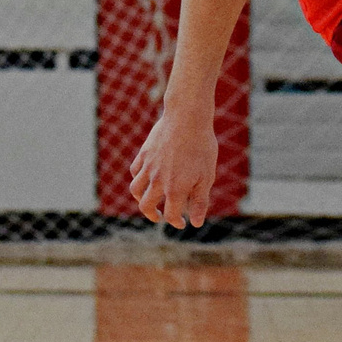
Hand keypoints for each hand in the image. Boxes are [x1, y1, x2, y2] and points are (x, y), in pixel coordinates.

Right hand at [129, 109, 218, 228]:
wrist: (187, 118)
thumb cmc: (202, 148)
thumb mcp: (206, 176)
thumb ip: (199, 201)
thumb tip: (196, 223)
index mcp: (174, 189)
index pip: (171, 215)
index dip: (176, 222)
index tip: (183, 223)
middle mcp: (157, 181)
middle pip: (146, 206)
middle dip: (153, 215)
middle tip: (160, 217)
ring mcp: (148, 167)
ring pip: (135, 190)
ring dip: (141, 199)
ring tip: (149, 201)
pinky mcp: (144, 154)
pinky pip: (135, 171)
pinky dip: (138, 178)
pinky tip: (146, 179)